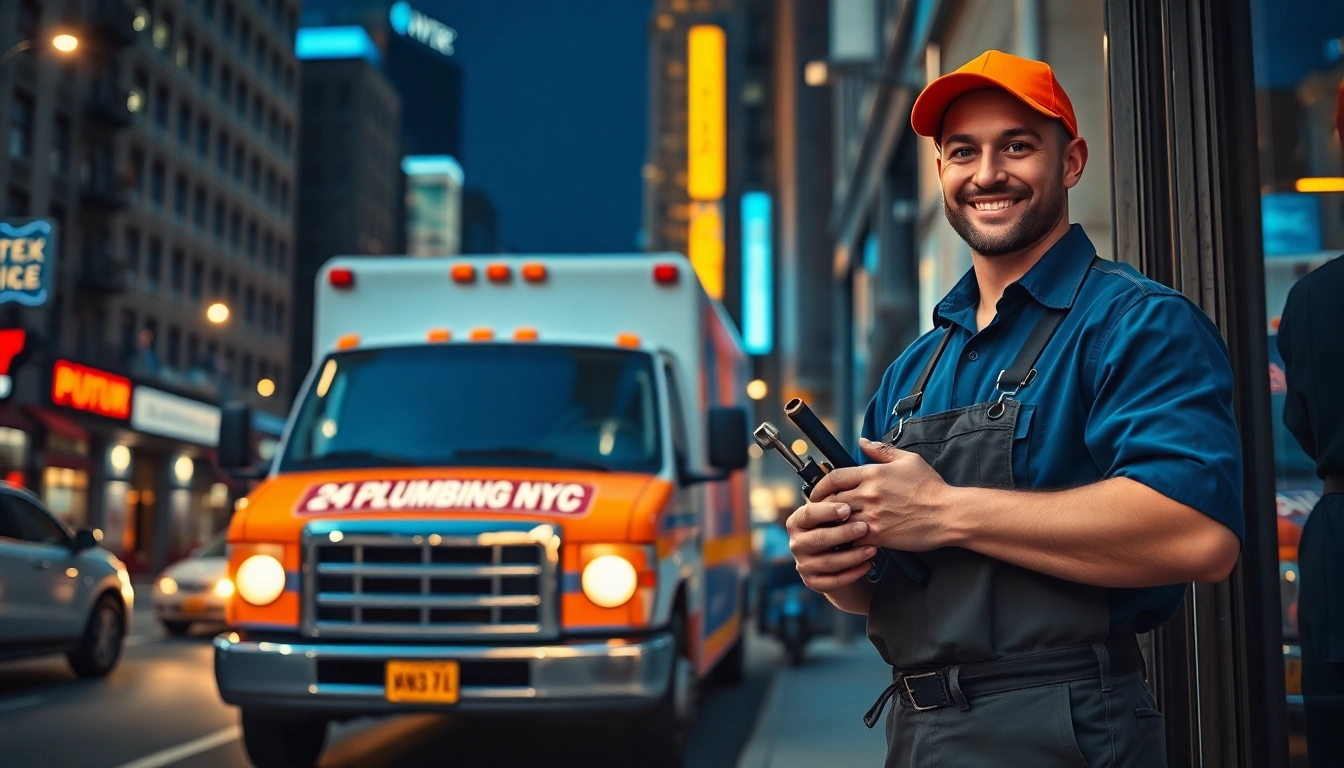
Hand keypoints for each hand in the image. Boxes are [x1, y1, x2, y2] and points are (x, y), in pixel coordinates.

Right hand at [786, 501, 877, 593]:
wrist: (836, 561)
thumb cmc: (835, 531)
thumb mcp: (831, 517)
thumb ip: (835, 507)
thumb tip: (851, 495)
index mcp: (796, 522)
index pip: (808, 514)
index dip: (828, 511)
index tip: (848, 509)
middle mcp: (796, 544)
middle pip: (819, 538)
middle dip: (844, 533)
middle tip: (864, 528)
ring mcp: (803, 565)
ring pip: (829, 562)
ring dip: (853, 555)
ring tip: (872, 548)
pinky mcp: (813, 582)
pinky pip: (834, 580)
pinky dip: (853, 573)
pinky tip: (867, 565)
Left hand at [808, 438, 951, 552]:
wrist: (948, 513)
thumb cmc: (931, 487)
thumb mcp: (908, 460)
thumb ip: (882, 451)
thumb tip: (863, 441)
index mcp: (872, 474)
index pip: (834, 477)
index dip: (821, 486)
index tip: (817, 493)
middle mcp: (868, 494)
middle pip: (831, 500)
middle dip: (823, 506)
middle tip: (820, 512)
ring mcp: (872, 515)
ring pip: (839, 521)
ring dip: (833, 524)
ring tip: (830, 528)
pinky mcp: (878, 535)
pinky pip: (852, 539)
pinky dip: (847, 541)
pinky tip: (847, 541)